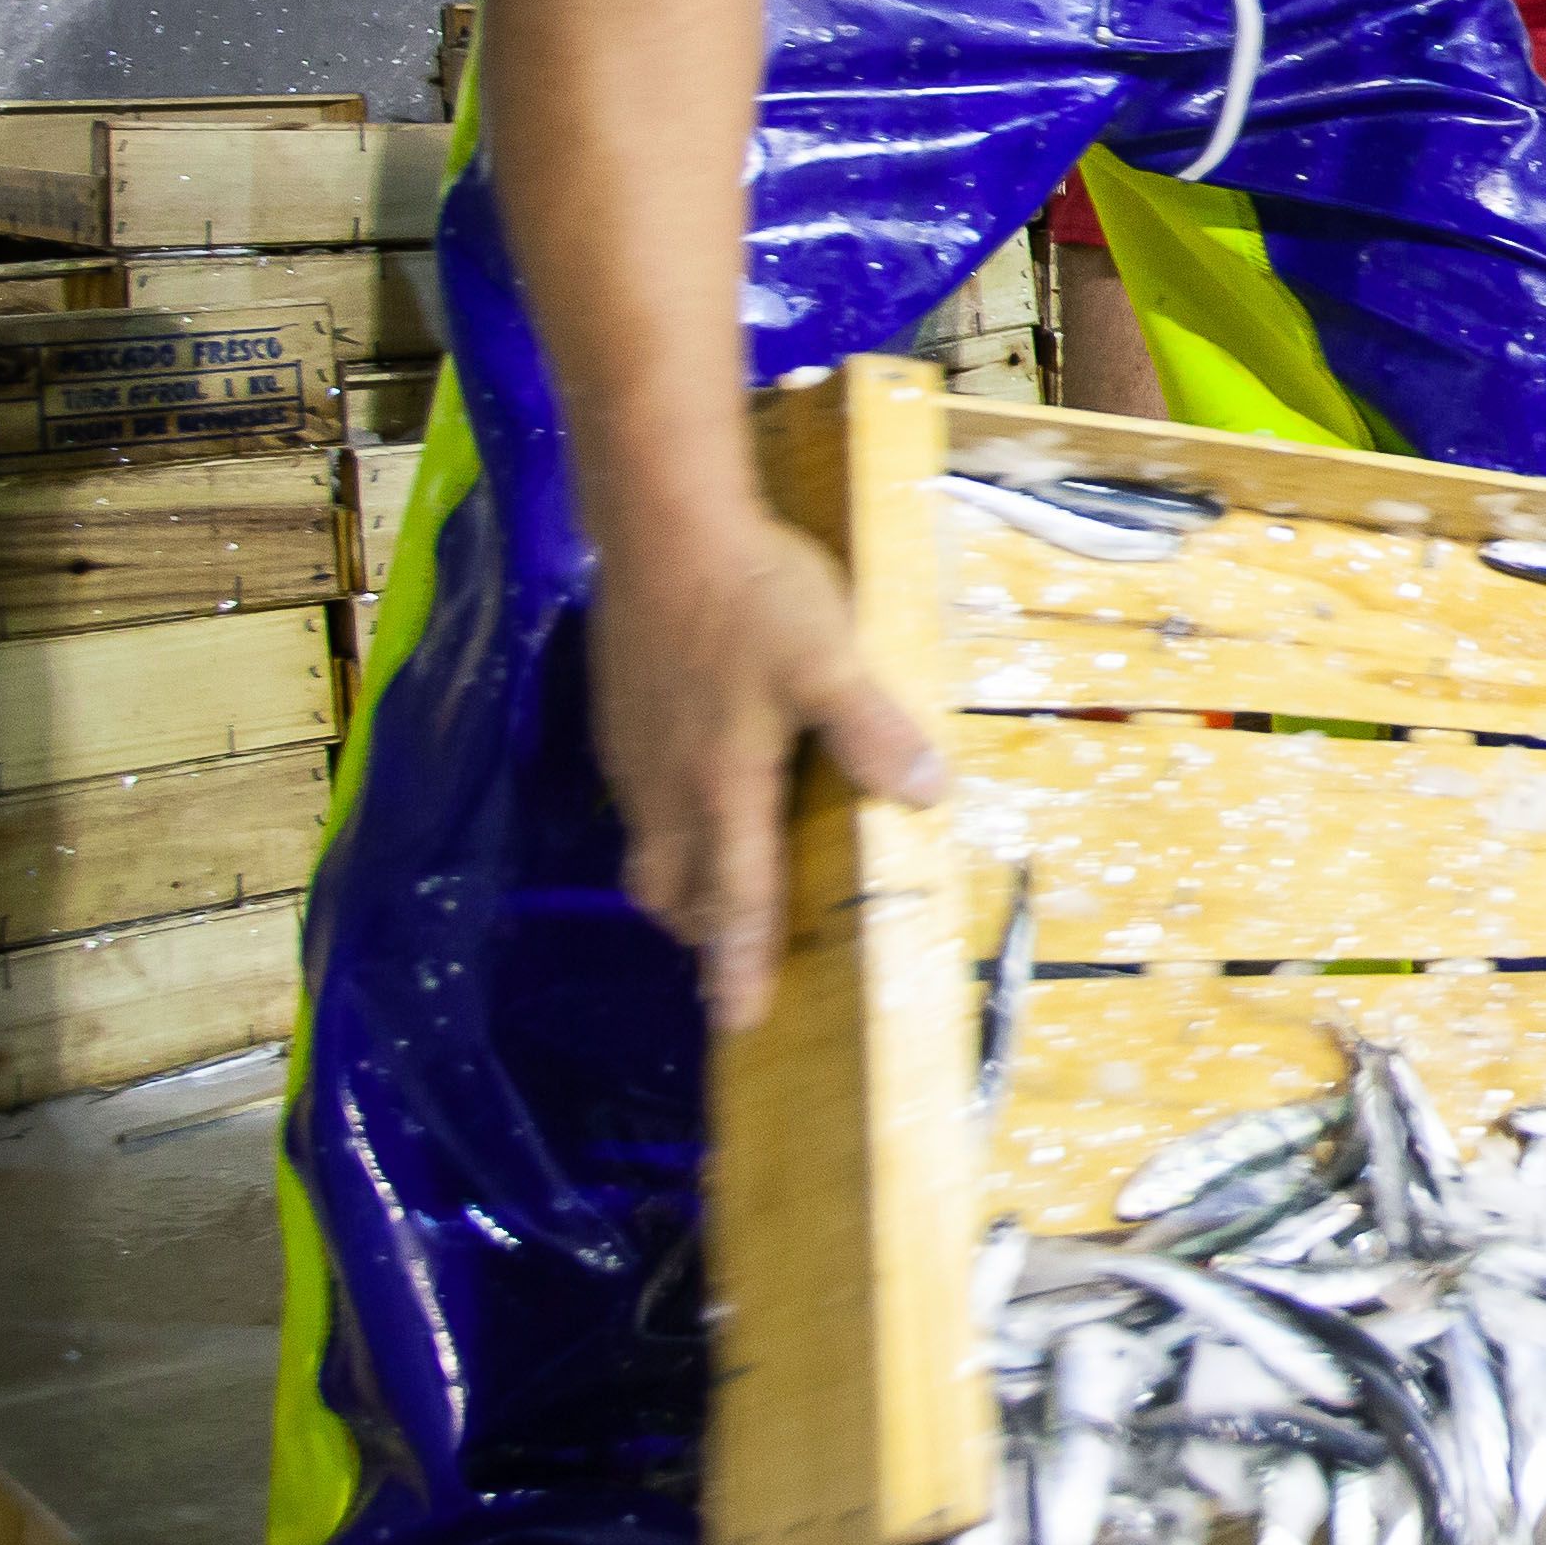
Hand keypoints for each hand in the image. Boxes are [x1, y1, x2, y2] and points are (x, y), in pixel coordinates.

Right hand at [593, 506, 948, 1032]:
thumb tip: (926, 799)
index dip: (740, 964)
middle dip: (705, 937)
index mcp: (722, 786)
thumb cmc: (750, 593)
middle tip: (732, 966)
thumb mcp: (828, 659)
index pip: (736, 898)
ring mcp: (634, 754)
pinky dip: (668, 833)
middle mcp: (667, 786)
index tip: (738, 1022)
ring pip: (650, 853)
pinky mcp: (619, 719)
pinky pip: (637, 806)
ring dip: (683, 889)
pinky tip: (695, 805)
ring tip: (717, 901)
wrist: (661, 522)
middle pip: (677, 892)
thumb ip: (872, 731)